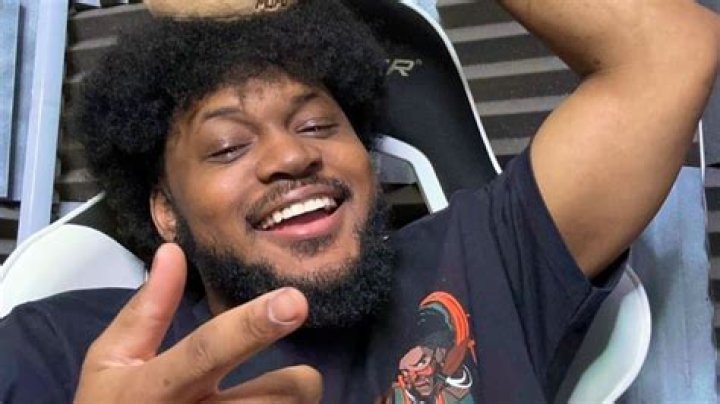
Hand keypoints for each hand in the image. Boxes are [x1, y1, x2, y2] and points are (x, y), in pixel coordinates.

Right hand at [74, 243, 321, 402]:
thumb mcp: (111, 362)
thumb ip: (146, 310)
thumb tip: (173, 251)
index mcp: (156, 389)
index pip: (208, 352)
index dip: (252, 326)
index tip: (294, 300)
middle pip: (275, 397)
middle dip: (299, 382)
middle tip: (295, 380)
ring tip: (271, 401)